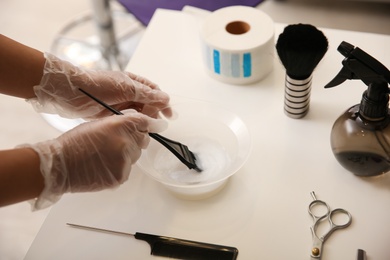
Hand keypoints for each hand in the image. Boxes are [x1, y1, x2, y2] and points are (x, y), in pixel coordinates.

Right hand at [24, 110, 166, 209]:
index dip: (151, 123)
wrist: (60, 165)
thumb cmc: (74, 143)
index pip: (144, 122)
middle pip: (143, 140)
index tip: (158, 125)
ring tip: (105, 156)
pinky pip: (127, 170)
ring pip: (135, 156)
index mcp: (119, 126)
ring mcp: (124, 162)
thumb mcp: (98, 124)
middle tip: (118, 142)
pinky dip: (119, 168)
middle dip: (135, 139)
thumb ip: (119, 123)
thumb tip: (136, 123)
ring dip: (126, 154)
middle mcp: (126, 143)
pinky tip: (104, 166)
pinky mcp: (121, 177)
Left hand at [29, 53, 170, 118]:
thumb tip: (166, 98)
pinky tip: (135, 129)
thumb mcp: (126, 88)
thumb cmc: (99, 85)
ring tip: (148, 128)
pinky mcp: (111, 114)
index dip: (163, 103)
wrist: (71, 92)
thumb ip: (146, 94)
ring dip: (144, 119)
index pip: (154, 92)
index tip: (169, 115)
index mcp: (132, 82)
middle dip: (155, 113)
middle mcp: (128, 92)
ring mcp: (119, 103)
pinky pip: (127, 119)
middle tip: (158, 124)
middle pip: (147, 103)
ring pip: (138, 113)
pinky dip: (133, 124)